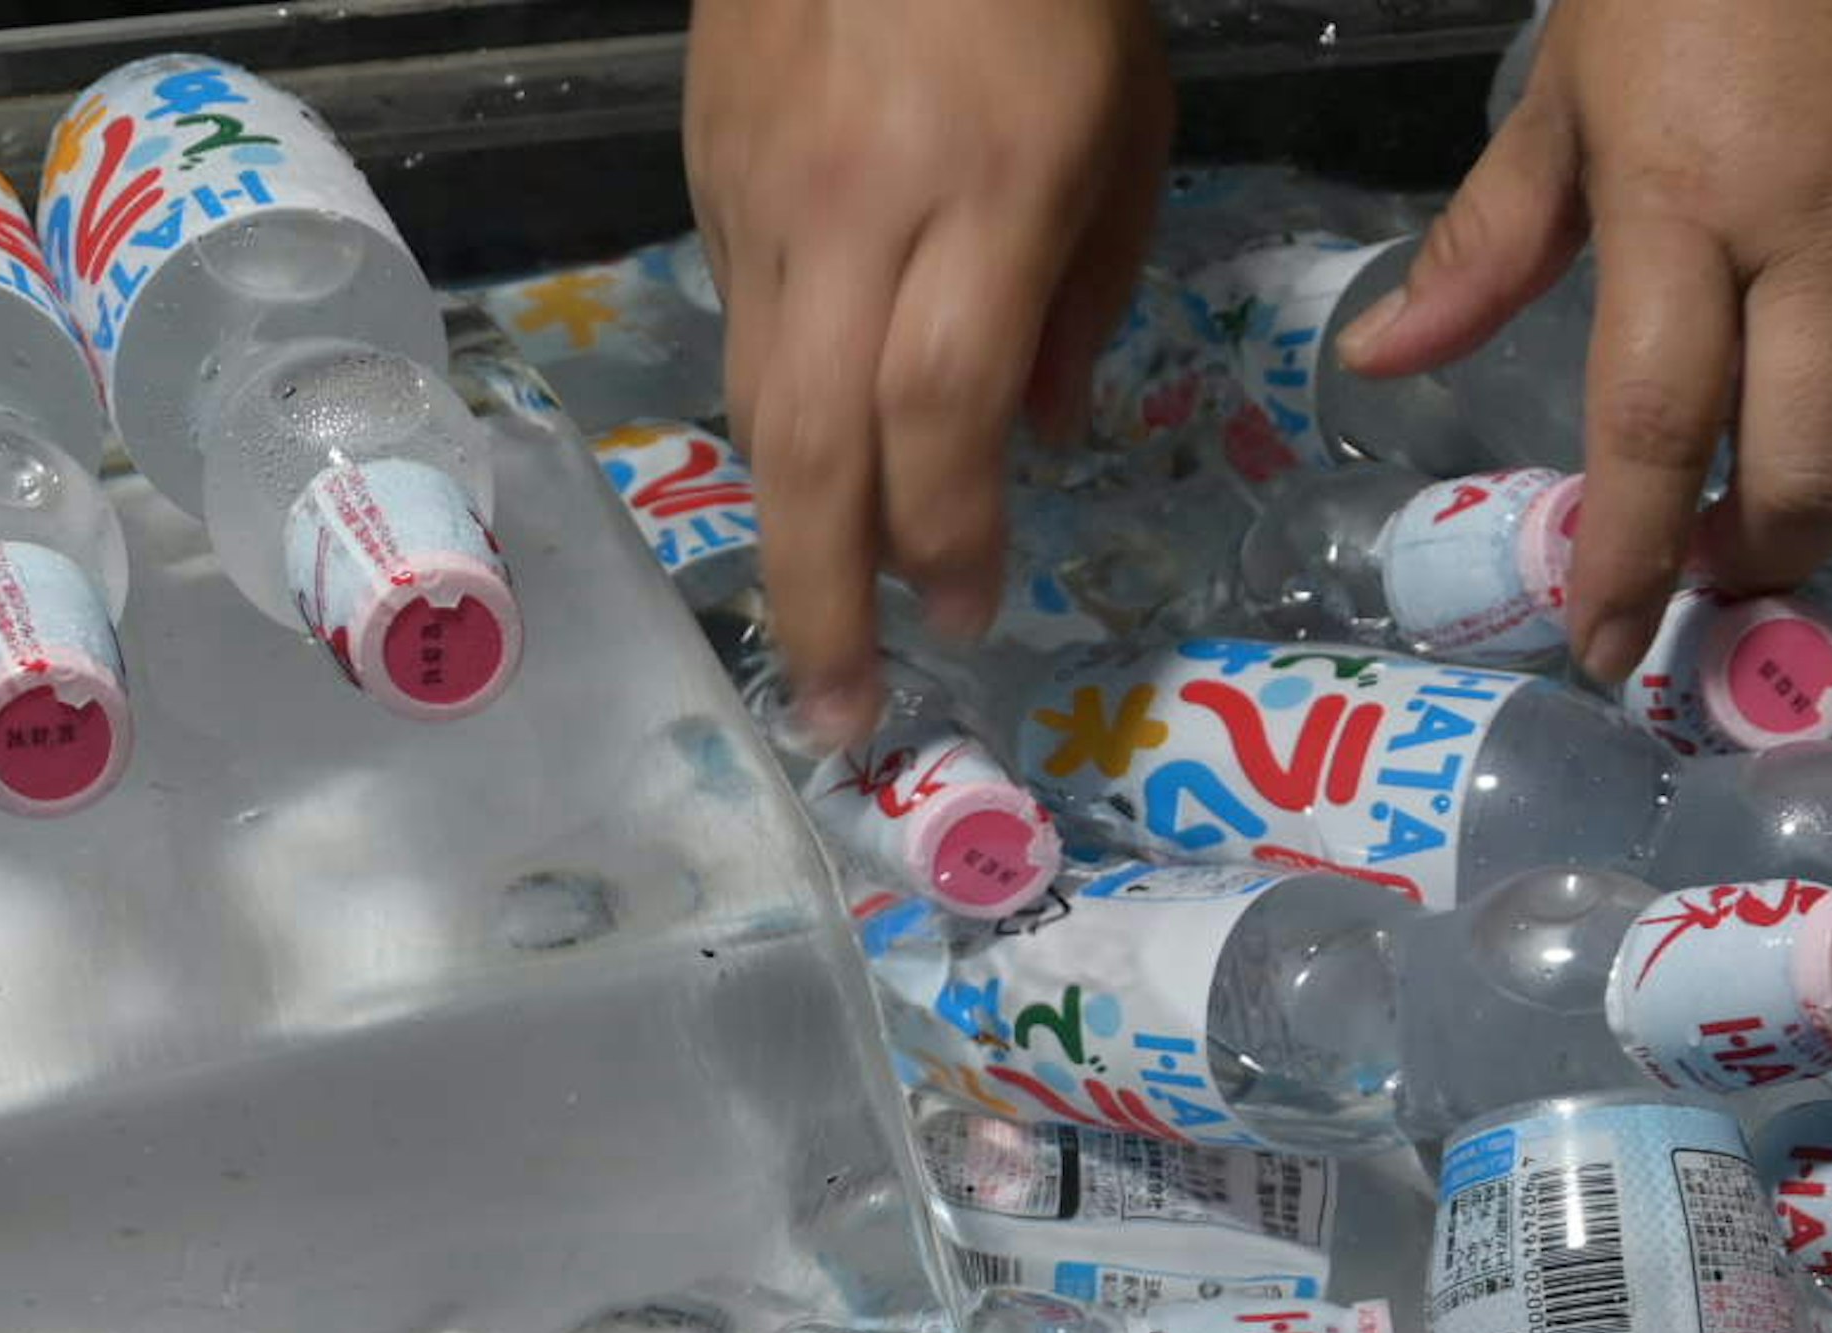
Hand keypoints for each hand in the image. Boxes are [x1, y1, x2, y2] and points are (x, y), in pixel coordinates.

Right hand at [687, 0, 1173, 742]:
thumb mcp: (1126, 121)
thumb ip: (1090, 289)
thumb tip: (1036, 438)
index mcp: (989, 188)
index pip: (940, 409)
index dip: (946, 533)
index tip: (968, 615)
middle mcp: (857, 207)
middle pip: (816, 441)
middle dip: (824, 596)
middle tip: (838, 712)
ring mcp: (762, 189)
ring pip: (761, 397)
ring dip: (796, 524)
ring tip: (826, 621)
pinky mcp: (705, 168)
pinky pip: (742, 321)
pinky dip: (781, 407)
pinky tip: (817, 456)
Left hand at [1337, 0, 1831, 685]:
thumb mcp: (1569, 88)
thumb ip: (1486, 243)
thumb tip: (1381, 363)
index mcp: (1689, 201)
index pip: (1657, 425)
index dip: (1632, 557)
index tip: (1607, 645)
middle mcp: (1825, 234)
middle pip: (1814, 469)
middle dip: (1758, 556)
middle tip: (1708, 569)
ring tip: (1774, 482)